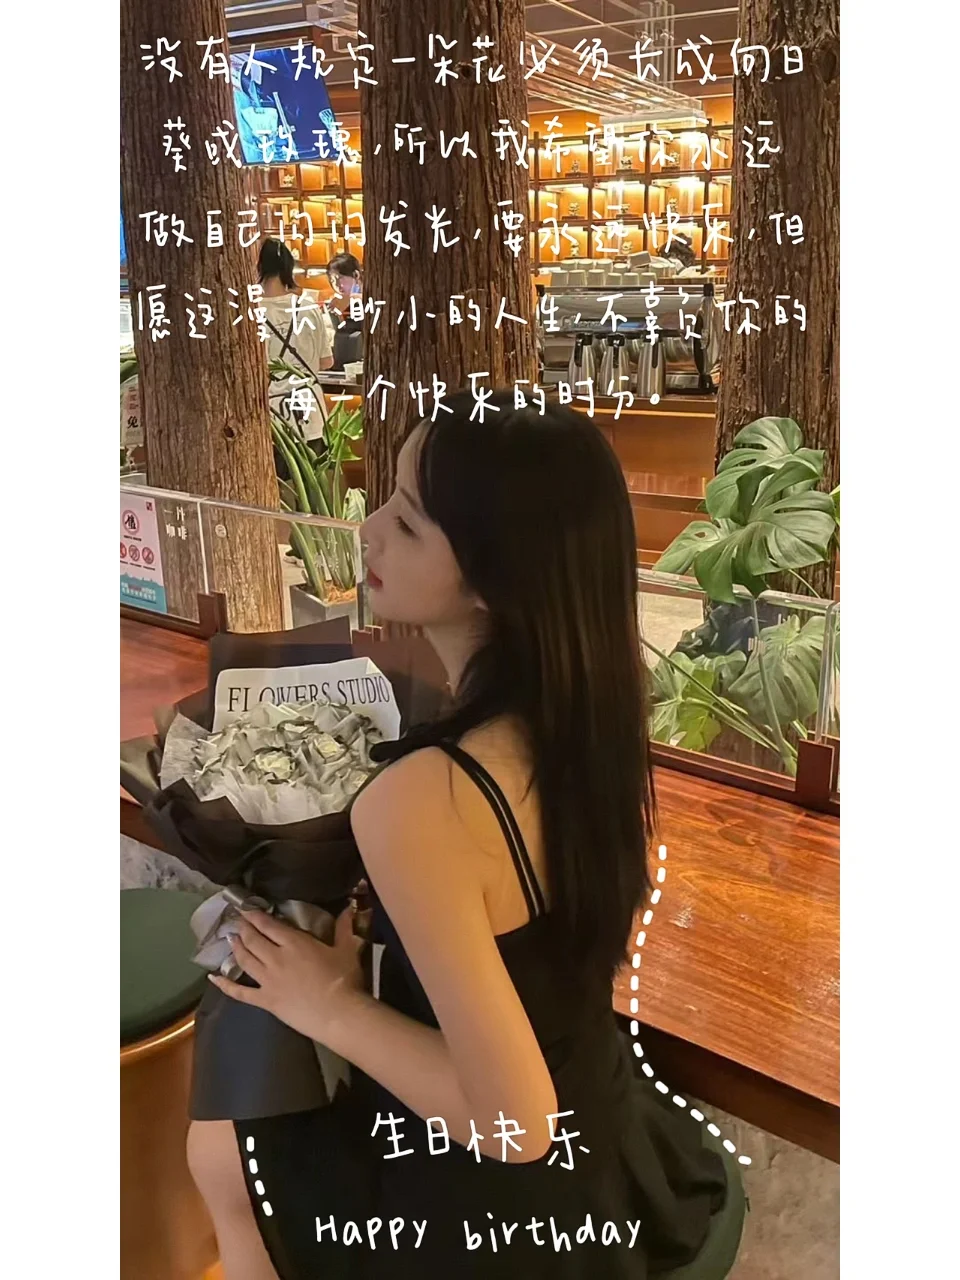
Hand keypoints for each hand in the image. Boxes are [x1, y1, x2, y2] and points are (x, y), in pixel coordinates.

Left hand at [209, 907, 365, 1043]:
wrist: (338, 1014)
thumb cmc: (344, 980)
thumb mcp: (347, 949)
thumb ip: (344, 928)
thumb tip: (349, 908)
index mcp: (294, 943)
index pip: (269, 924)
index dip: (255, 915)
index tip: (245, 908)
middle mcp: (276, 958)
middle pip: (253, 939)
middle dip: (243, 928)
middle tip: (236, 922)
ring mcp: (267, 980)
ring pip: (245, 960)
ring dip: (236, 948)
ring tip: (230, 939)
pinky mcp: (265, 1000)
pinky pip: (240, 992)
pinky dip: (225, 985)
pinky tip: (213, 978)